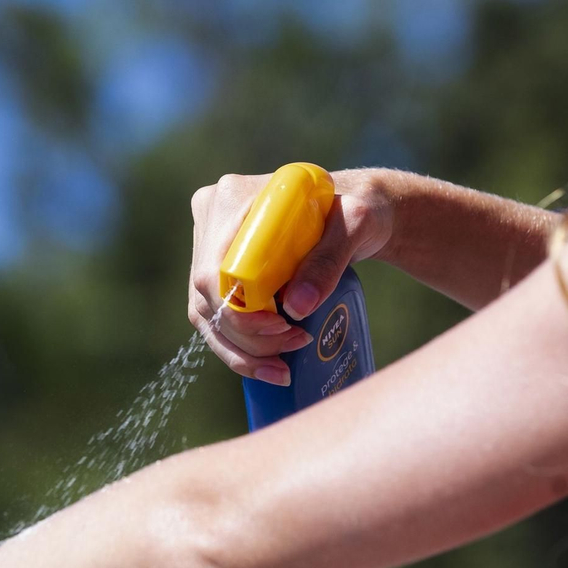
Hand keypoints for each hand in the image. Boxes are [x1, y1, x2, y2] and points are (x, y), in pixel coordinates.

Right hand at [187, 169, 395, 382]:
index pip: (214, 268)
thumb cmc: (359, 209)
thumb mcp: (354, 224)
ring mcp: (210, 249)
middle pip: (208, 296)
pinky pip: (216, 319)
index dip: (238, 308)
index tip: (282, 324)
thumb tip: (296, 307)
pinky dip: (240, 350)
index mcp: (231, 199)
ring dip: (243, 351)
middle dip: (247, 336)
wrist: (358, 216)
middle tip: (294, 346)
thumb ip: (327, 260)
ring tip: (283, 368)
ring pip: (208, 314)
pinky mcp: (220, 273)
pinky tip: (269, 368)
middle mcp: (211, 221)